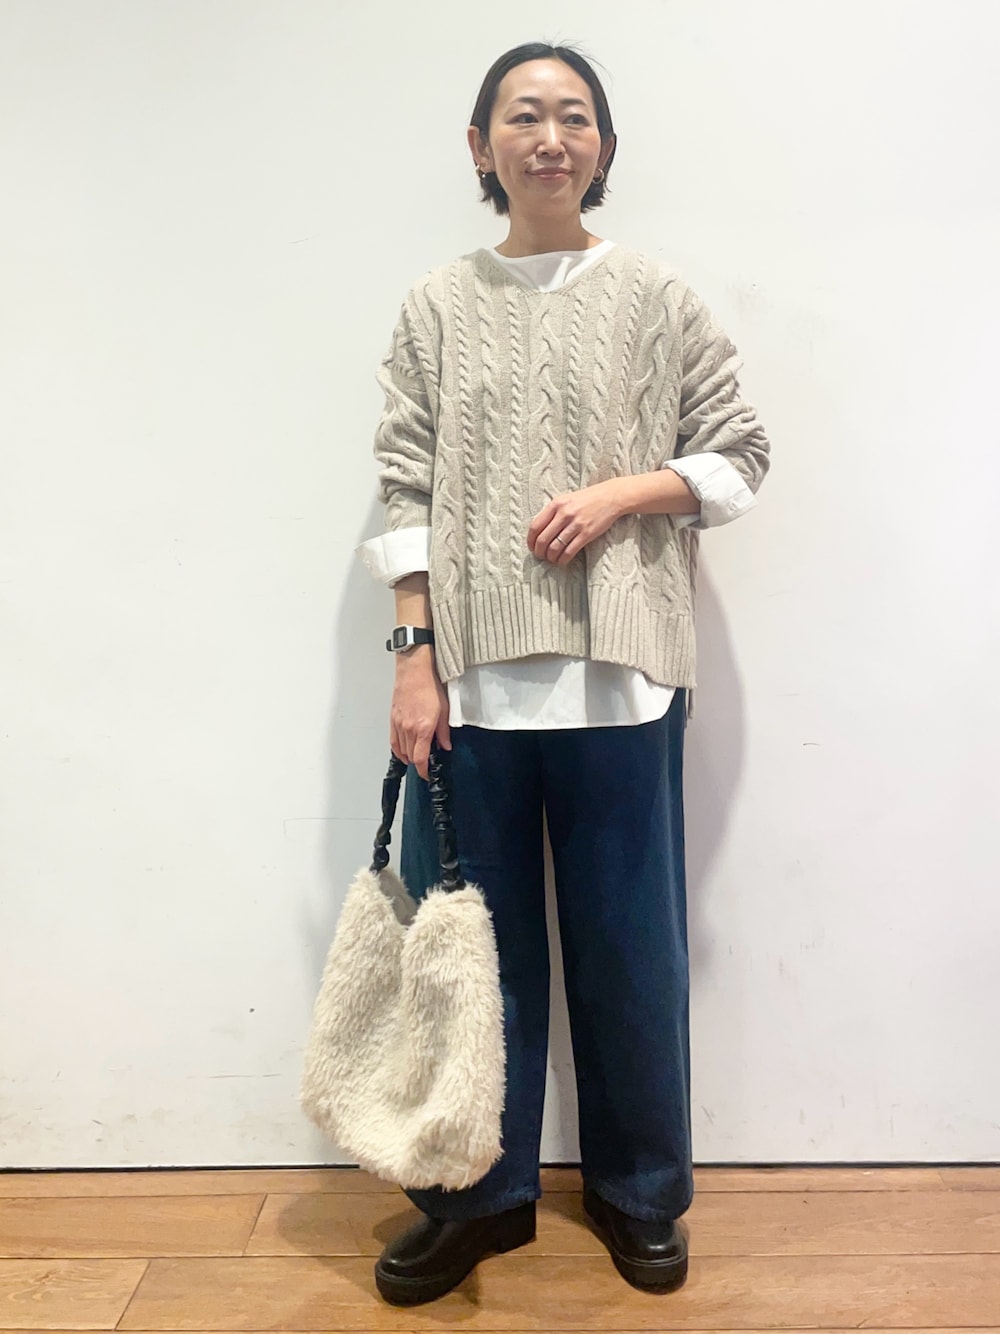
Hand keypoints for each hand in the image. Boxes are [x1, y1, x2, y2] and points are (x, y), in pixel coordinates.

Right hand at [389, 647, 451, 780]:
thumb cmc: (430, 685)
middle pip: (410, 756)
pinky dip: (398, 749)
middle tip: (427, 764)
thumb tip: (445, 746)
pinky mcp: (393, 719)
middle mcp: (409, 728)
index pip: (421, 758)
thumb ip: (444, 732)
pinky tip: (403, 751)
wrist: (414, 670)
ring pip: (401, 750)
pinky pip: (393, 741)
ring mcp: (398, 724)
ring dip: (409, 756)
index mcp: (423, 727)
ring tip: (417, 756)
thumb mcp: (445, 709)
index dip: (424, 771)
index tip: (427, 775)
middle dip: (419, 763)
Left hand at [527, 480, 624, 566]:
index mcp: (556, 504)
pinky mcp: (587, 534)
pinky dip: (562, 560)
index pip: (535, 526)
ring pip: (554, 548)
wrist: (611, 497)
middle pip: (542, 539)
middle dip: (539, 552)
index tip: (531, 547)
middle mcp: (564, 514)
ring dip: (550, 557)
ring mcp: (576, 524)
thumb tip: (539, 531)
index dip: (530, 540)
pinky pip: (569, 551)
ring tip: (551, 559)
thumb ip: (553, 512)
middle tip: (541, 556)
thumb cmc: (588, 499)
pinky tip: (562, 561)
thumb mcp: (567, 499)